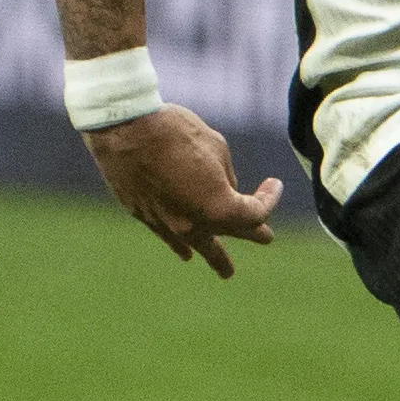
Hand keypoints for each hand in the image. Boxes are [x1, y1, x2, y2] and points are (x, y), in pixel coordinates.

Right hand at [85, 104, 283, 277]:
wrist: (124, 130)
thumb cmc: (175, 131)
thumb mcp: (216, 147)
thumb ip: (226, 176)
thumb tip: (225, 189)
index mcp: (220, 206)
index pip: (255, 212)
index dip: (269, 198)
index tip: (274, 183)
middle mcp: (195, 224)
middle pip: (231, 234)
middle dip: (251, 234)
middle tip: (266, 239)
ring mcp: (168, 225)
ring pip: (199, 245)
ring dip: (215, 256)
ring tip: (225, 270)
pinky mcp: (145, 218)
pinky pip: (170, 238)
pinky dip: (181, 245)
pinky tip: (186, 254)